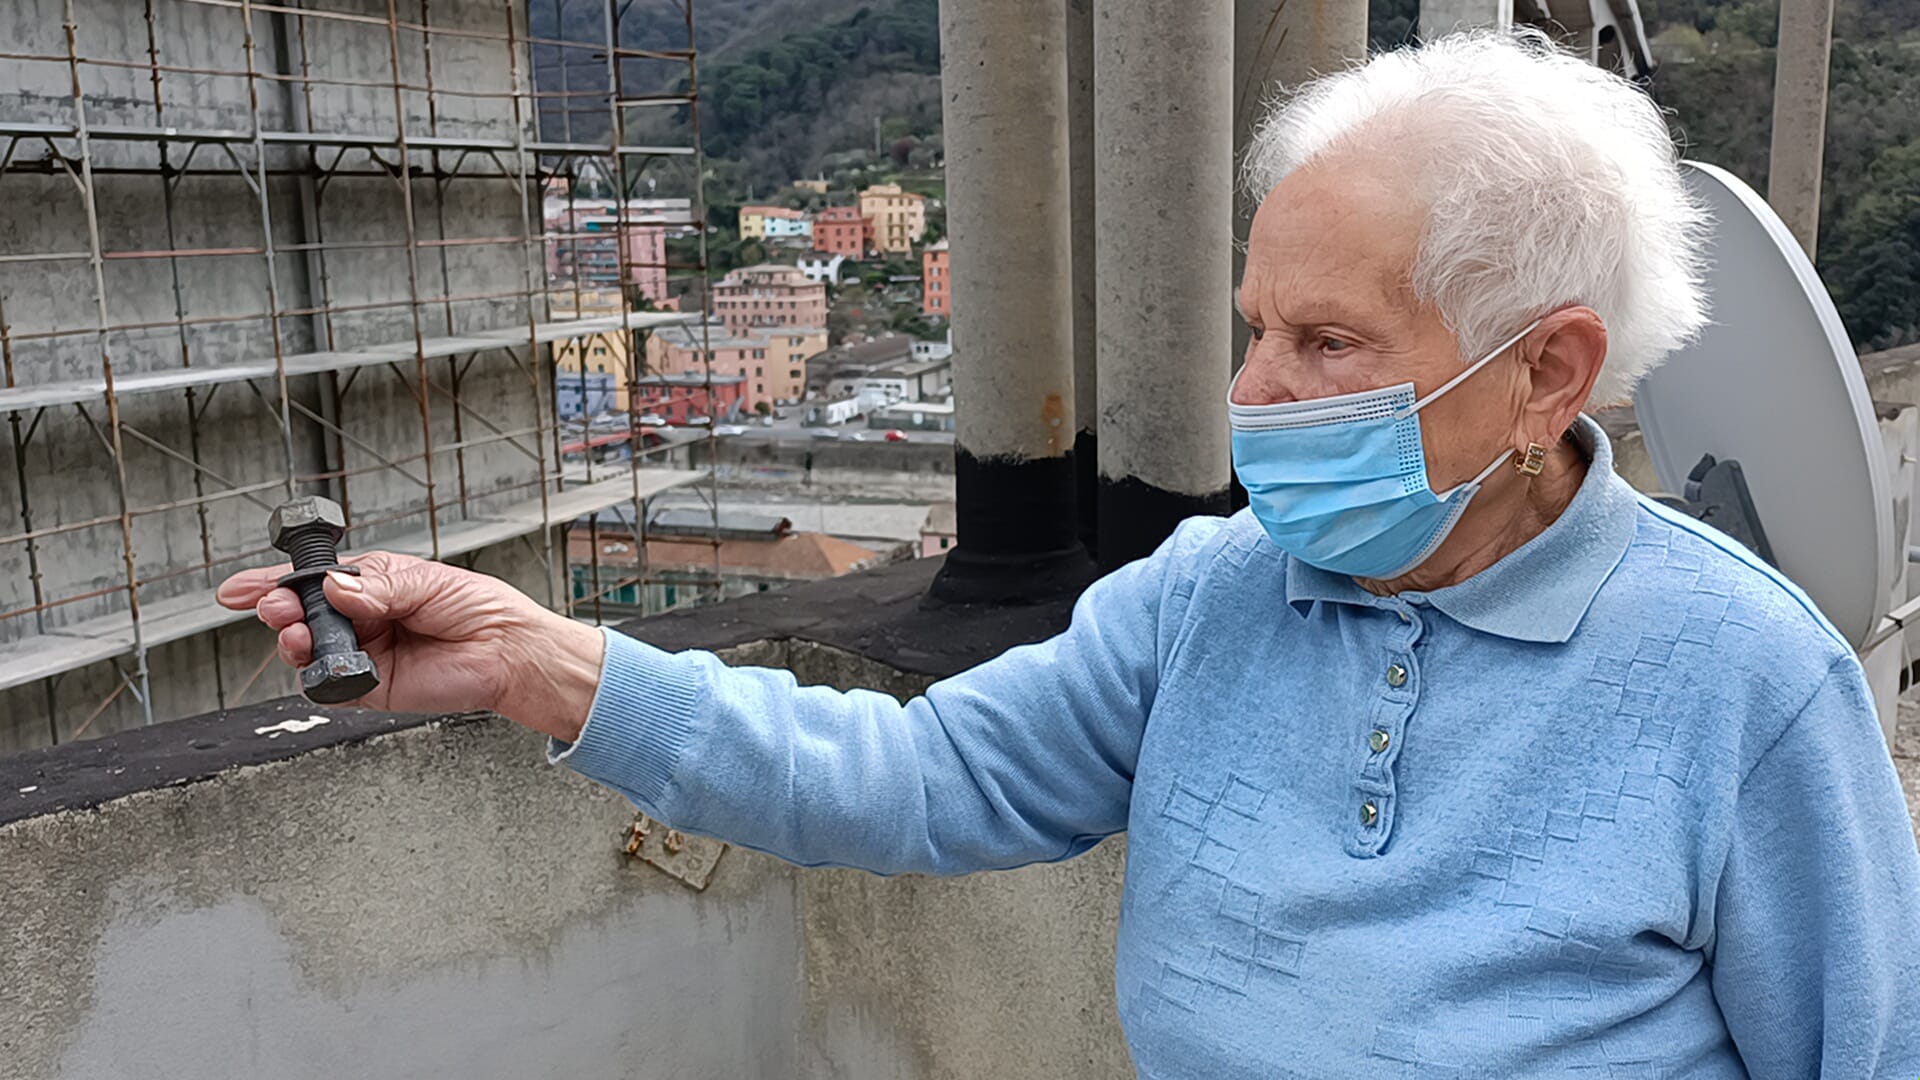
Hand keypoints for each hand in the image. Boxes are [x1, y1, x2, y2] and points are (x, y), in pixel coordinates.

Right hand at [216, 552, 604, 741]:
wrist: (510, 650)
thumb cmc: (478, 608)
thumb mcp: (425, 581)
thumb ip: (376, 587)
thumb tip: (334, 588)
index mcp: (371, 585)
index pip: (313, 581)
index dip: (272, 583)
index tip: (239, 588)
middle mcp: (362, 619)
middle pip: (302, 616)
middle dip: (279, 610)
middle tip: (275, 608)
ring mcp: (364, 654)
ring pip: (308, 651)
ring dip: (292, 641)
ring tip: (296, 633)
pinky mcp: (372, 687)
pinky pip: (330, 686)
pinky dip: (319, 676)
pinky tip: (322, 662)